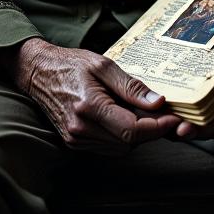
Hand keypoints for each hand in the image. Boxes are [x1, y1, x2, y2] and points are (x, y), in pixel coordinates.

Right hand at [4, 37, 184, 154]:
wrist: (39, 72)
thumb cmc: (71, 64)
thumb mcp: (104, 65)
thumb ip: (131, 86)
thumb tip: (158, 103)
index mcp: (89, 107)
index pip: (132, 131)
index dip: (157, 127)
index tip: (174, 118)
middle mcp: (81, 129)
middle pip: (129, 143)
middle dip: (150, 130)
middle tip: (162, 112)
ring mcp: (76, 139)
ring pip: (120, 149)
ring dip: (136, 135)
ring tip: (140, 112)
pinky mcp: (74, 143)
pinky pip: (108, 147)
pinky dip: (121, 137)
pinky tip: (122, 118)